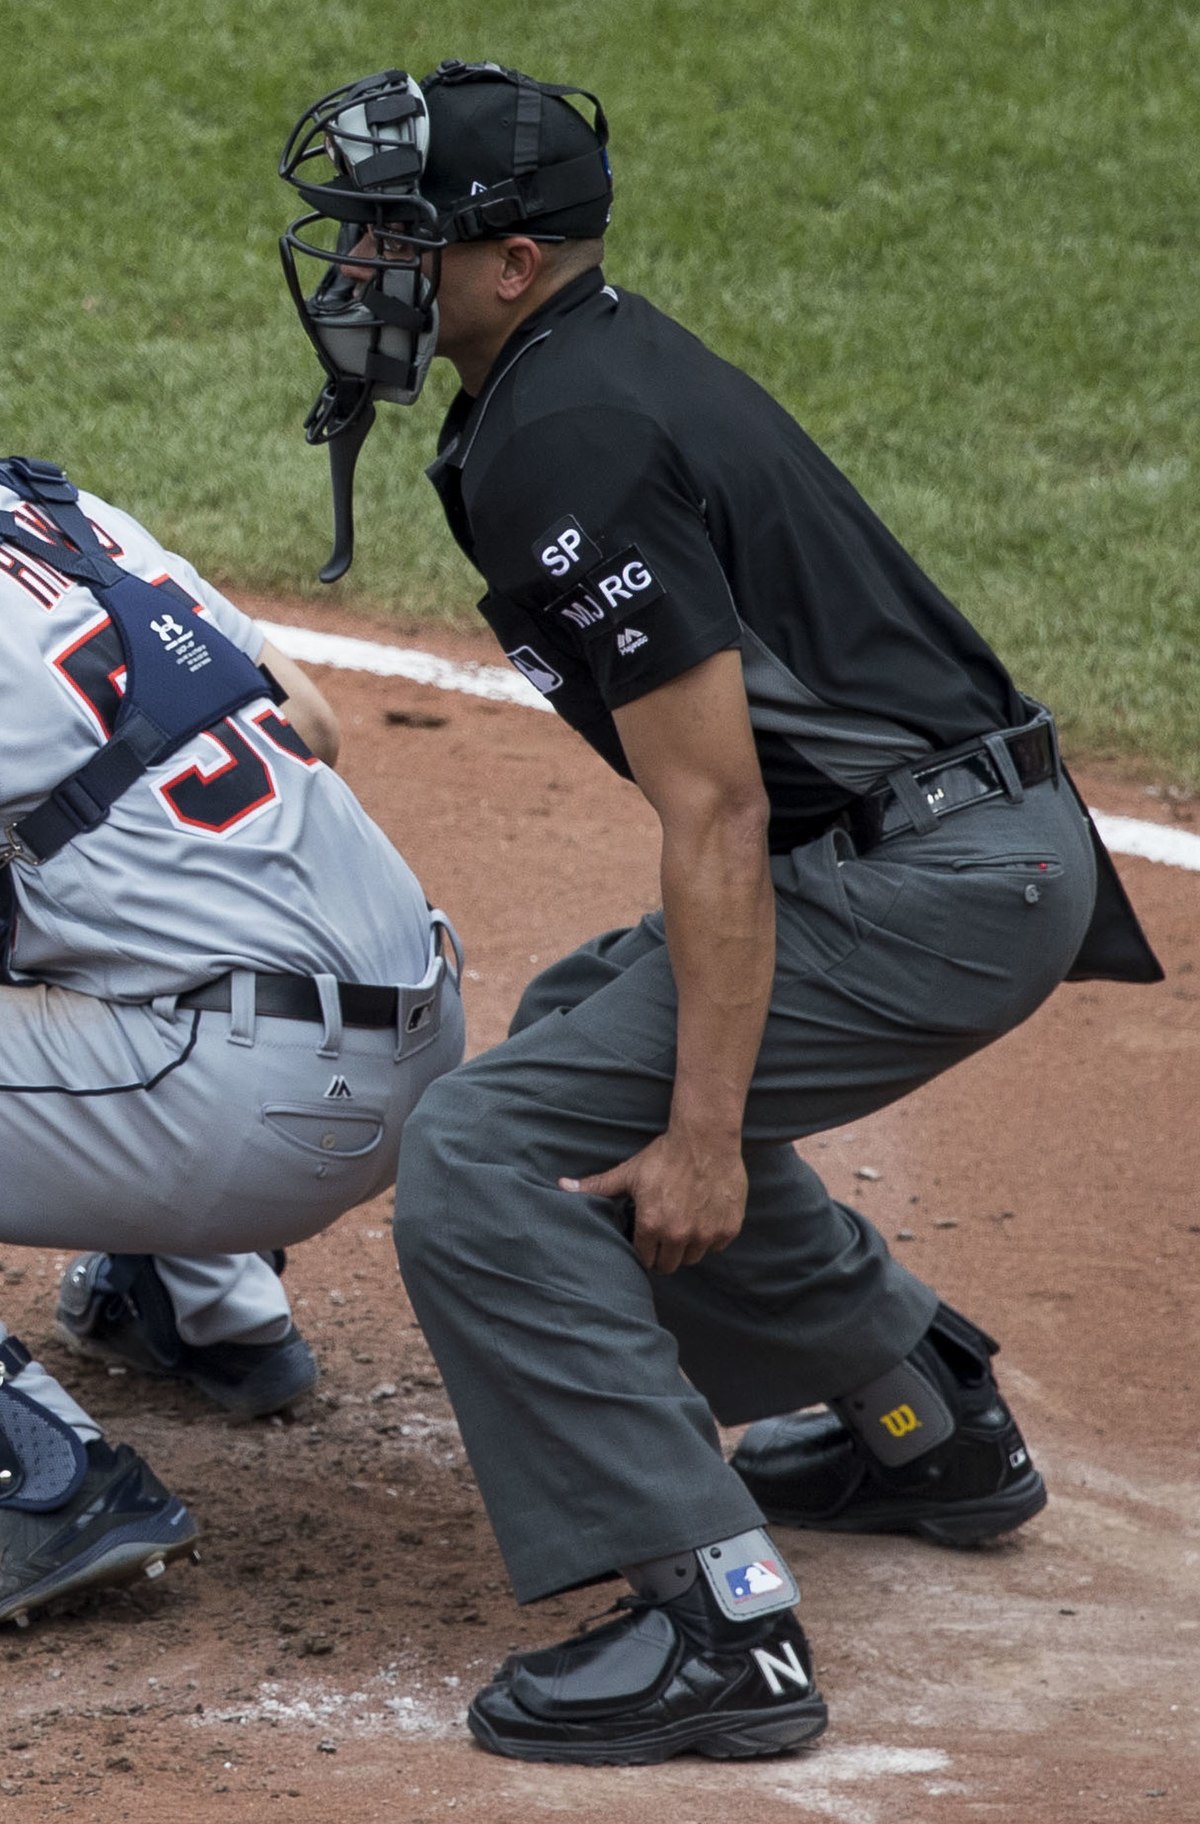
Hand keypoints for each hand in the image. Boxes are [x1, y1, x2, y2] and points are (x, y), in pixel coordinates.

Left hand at [560, 1131, 747, 1273]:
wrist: (706, 1138)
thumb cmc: (665, 1155)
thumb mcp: (629, 1172)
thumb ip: (597, 1186)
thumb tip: (561, 1186)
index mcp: (652, 1225)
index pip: (644, 1258)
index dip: (644, 1247)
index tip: (647, 1234)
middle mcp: (680, 1235)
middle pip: (669, 1265)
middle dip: (664, 1252)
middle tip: (665, 1233)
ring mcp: (707, 1233)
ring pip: (693, 1257)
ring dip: (688, 1246)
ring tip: (684, 1224)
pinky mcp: (729, 1228)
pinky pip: (717, 1246)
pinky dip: (711, 1236)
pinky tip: (704, 1216)